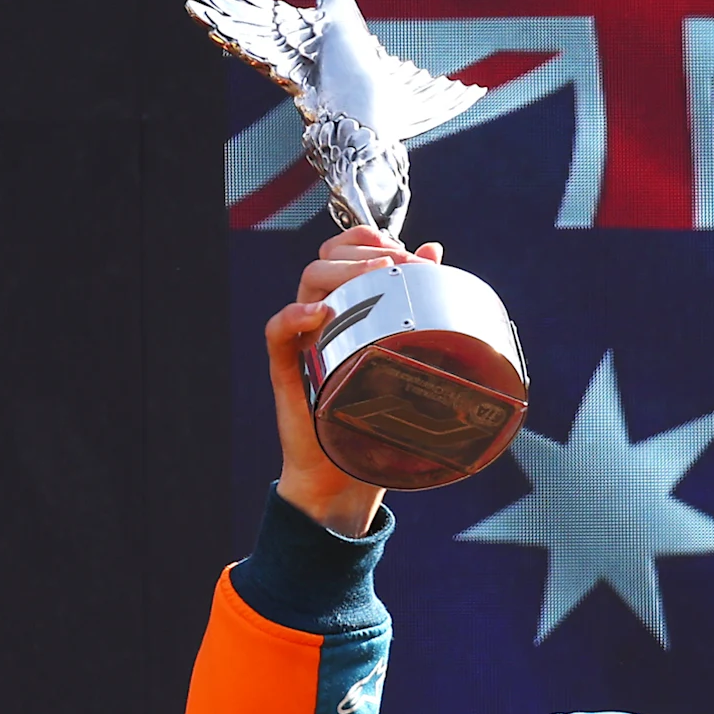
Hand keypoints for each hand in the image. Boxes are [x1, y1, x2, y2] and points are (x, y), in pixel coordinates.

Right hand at [266, 226, 444, 536]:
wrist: (346, 474)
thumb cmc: (376, 416)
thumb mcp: (404, 354)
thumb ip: (416, 303)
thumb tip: (435, 252)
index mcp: (346, 308)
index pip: (343, 251)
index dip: (366, 238)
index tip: (400, 248)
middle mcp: (322, 317)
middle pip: (328, 259)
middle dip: (365, 252)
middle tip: (401, 265)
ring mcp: (304, 339)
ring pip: (308, 281)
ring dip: (342, 271)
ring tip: (376, 278)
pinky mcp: (288, 367)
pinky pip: (278, 330)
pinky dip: (295, 316)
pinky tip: (319, 314)